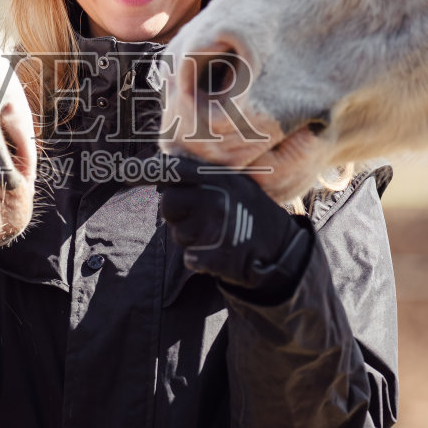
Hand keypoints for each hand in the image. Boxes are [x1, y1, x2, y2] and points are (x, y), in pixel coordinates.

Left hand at [159, 160, 311, 298]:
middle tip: (197, 219)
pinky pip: (189, 258)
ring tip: (217, 236)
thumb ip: (204, 175)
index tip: (144, 177)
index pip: (174, 170)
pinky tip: (219, 254)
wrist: (282, 251)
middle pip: (168, 203)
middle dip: (176, 214)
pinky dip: (200, 260)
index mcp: (219, 178)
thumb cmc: (253, 214)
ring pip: (178, 234)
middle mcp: (214, 198)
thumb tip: (160, 167)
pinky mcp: (213, 256)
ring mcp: (214, 228)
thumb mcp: (237, 184)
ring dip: (191, 239)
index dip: (158, 175)